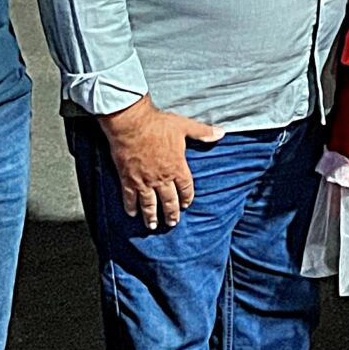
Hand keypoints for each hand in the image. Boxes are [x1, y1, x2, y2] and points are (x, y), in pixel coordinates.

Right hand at [99, 98, 226, 231]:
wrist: (132, 124)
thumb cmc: (158, 124)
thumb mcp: (184, 126)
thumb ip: (202, 132)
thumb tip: (220, 133)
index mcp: (177, 167)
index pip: (186, 189)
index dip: (187, 199)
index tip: (186, 205)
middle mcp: (162, 178)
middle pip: (169, 201)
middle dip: (171, 214)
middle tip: (172, 223)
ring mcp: (144, 181)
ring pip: (149, 204)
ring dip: (151, 216)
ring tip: (152, 225)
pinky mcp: (128, 179)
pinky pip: (129, 198)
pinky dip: (131, 207)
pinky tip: (132, 214)